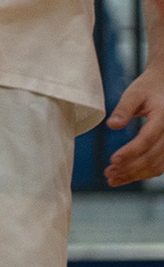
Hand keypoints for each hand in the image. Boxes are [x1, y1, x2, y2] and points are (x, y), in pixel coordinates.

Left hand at [106, 67, 163, 186]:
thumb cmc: (148, 88)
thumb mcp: (134, 93)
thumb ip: (123, 109)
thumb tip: (111, 125)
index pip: (147, 139)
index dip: (131, 151)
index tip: (113, 160)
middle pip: (153, 156)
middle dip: (130, 168)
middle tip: (108, 174)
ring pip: (158, 165)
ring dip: (135, 174)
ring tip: (112, 178)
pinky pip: (160, 165)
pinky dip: (143, 173)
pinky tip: (125, 176)